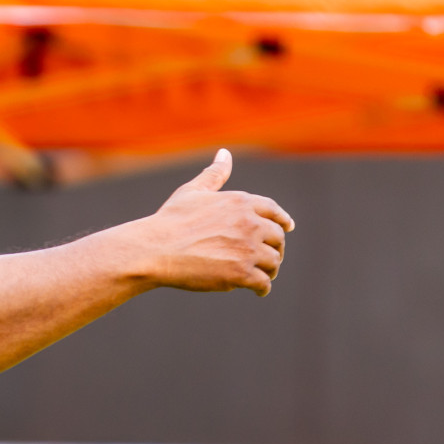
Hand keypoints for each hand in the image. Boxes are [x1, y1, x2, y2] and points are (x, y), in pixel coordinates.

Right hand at [134, 149, 294, 295]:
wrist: (155, 249)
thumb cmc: (170, 220)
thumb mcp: (193, 191)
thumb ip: (214, 174)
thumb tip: (224, 153)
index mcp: (241, 202)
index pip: (274, 212)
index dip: (283, 221)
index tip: (287, 228)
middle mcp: (249, 224)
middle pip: (277, 238)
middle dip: (274, 248)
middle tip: (267, 258)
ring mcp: (247, 249)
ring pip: (273, 262)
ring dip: (269, 270)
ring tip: (261, 276)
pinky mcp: (241, 273)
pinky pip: (263, 283)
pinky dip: (262, 288)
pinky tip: (256, 290)